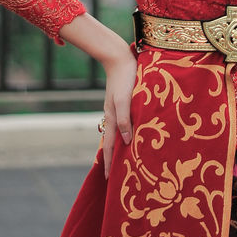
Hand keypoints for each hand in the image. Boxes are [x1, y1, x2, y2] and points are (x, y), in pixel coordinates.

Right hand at [100, 44, 137, 177]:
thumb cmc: (125, 78)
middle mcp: (112, 115)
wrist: (120, 57)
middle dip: (111, 159)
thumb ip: (124, 120)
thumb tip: (126, 141)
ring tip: (121, 160)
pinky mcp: (121, 101)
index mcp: (112, 117)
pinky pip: (120, 123)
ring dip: (117, 147)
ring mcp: (115, 109)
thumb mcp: (125, 100)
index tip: (109, 179)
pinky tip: (127, 134)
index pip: (111, 146)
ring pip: (116, 133)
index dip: (110, 163)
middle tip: (113, 176)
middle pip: (111, 142)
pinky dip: (122, 134)